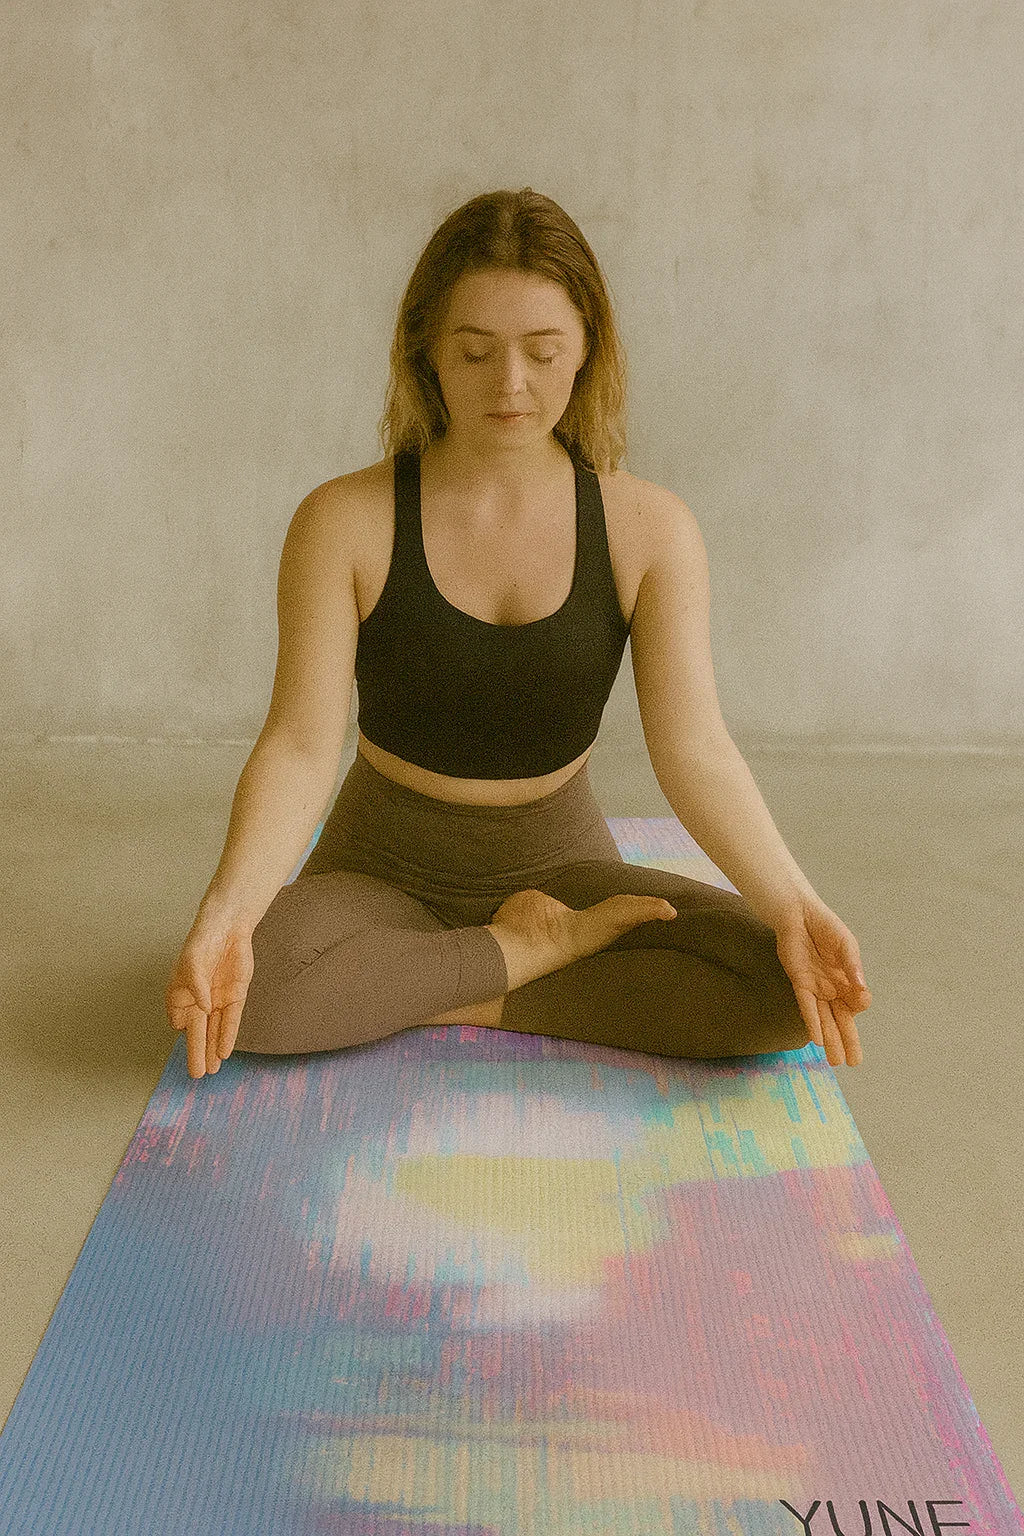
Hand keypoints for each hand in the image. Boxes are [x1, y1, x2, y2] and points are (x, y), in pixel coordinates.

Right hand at [165, 920, 254, 1079]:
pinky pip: (231, 1020)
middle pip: (197, 1031)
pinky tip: (224, 1052)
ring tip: (210, 1071)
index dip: (179, 1026)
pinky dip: (228, 1035)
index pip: (177, 1018)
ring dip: (212, 1050)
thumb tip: (204, 1009)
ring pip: (214, 1030)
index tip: (181, 1030)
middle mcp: (199, 1000)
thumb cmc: (203, 941)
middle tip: (195, 1075)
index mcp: (181, 992)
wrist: (228, 926)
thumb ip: (196, 985)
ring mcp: (217, 1000)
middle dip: (196, 1052)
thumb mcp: (194, 962)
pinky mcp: (235, 996)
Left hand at [771, 894, 872, 1067]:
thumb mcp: (846, 945)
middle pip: (842, 1020)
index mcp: (848, 980)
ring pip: (825, 1019)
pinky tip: (816, 1040)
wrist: (800, 915)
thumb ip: (853, 966)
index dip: (860, 1003)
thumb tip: (862, 988)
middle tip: (854, 1063)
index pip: (857, 1002)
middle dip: (848, 1041)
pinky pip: (807, 1007)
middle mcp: (832, 989)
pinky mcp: (800, 983)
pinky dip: (812, 1022)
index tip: (861, 999)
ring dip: (831, 1040)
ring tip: (836, 1062)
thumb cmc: (826, 928)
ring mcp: (816, 988)